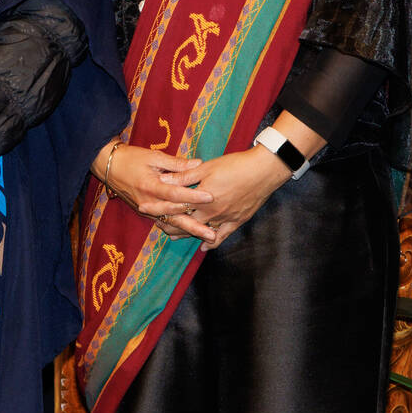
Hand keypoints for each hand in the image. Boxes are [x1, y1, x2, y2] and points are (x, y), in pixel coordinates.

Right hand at [95, 141, 216, 240]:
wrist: (109, 167)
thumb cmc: (132, 158)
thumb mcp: (154, 156)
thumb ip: (176, 163)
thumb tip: (199, 164)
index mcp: (150, 186)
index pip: (175, 193)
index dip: (193, 195)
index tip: (211, 197)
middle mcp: (149, 202)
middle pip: (175, 217)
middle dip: (195, 227)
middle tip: (213, 234)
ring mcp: (147, 210)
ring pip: (171, 224)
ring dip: (190, 232)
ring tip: (208, 238)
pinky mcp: (147, 213)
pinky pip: (165, 223)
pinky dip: (179, 229)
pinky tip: (193, 233)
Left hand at [170, 147, 290, 247]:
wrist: (264, 170)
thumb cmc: (234, 165)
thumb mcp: (206, 168)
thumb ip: (184, 177)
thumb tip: (162, 180)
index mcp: (202, 199)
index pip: (176, 208)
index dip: (160, 210)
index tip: (148, 211)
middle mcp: (212, 213)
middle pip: (186, 224)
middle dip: (171, 226)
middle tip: (159, 226)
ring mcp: (225, 219)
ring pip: (202, 232)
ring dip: (188, 234)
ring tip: (174, 236)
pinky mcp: (238, 221)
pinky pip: (222, 236)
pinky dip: (212, 242)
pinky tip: (204, 247)